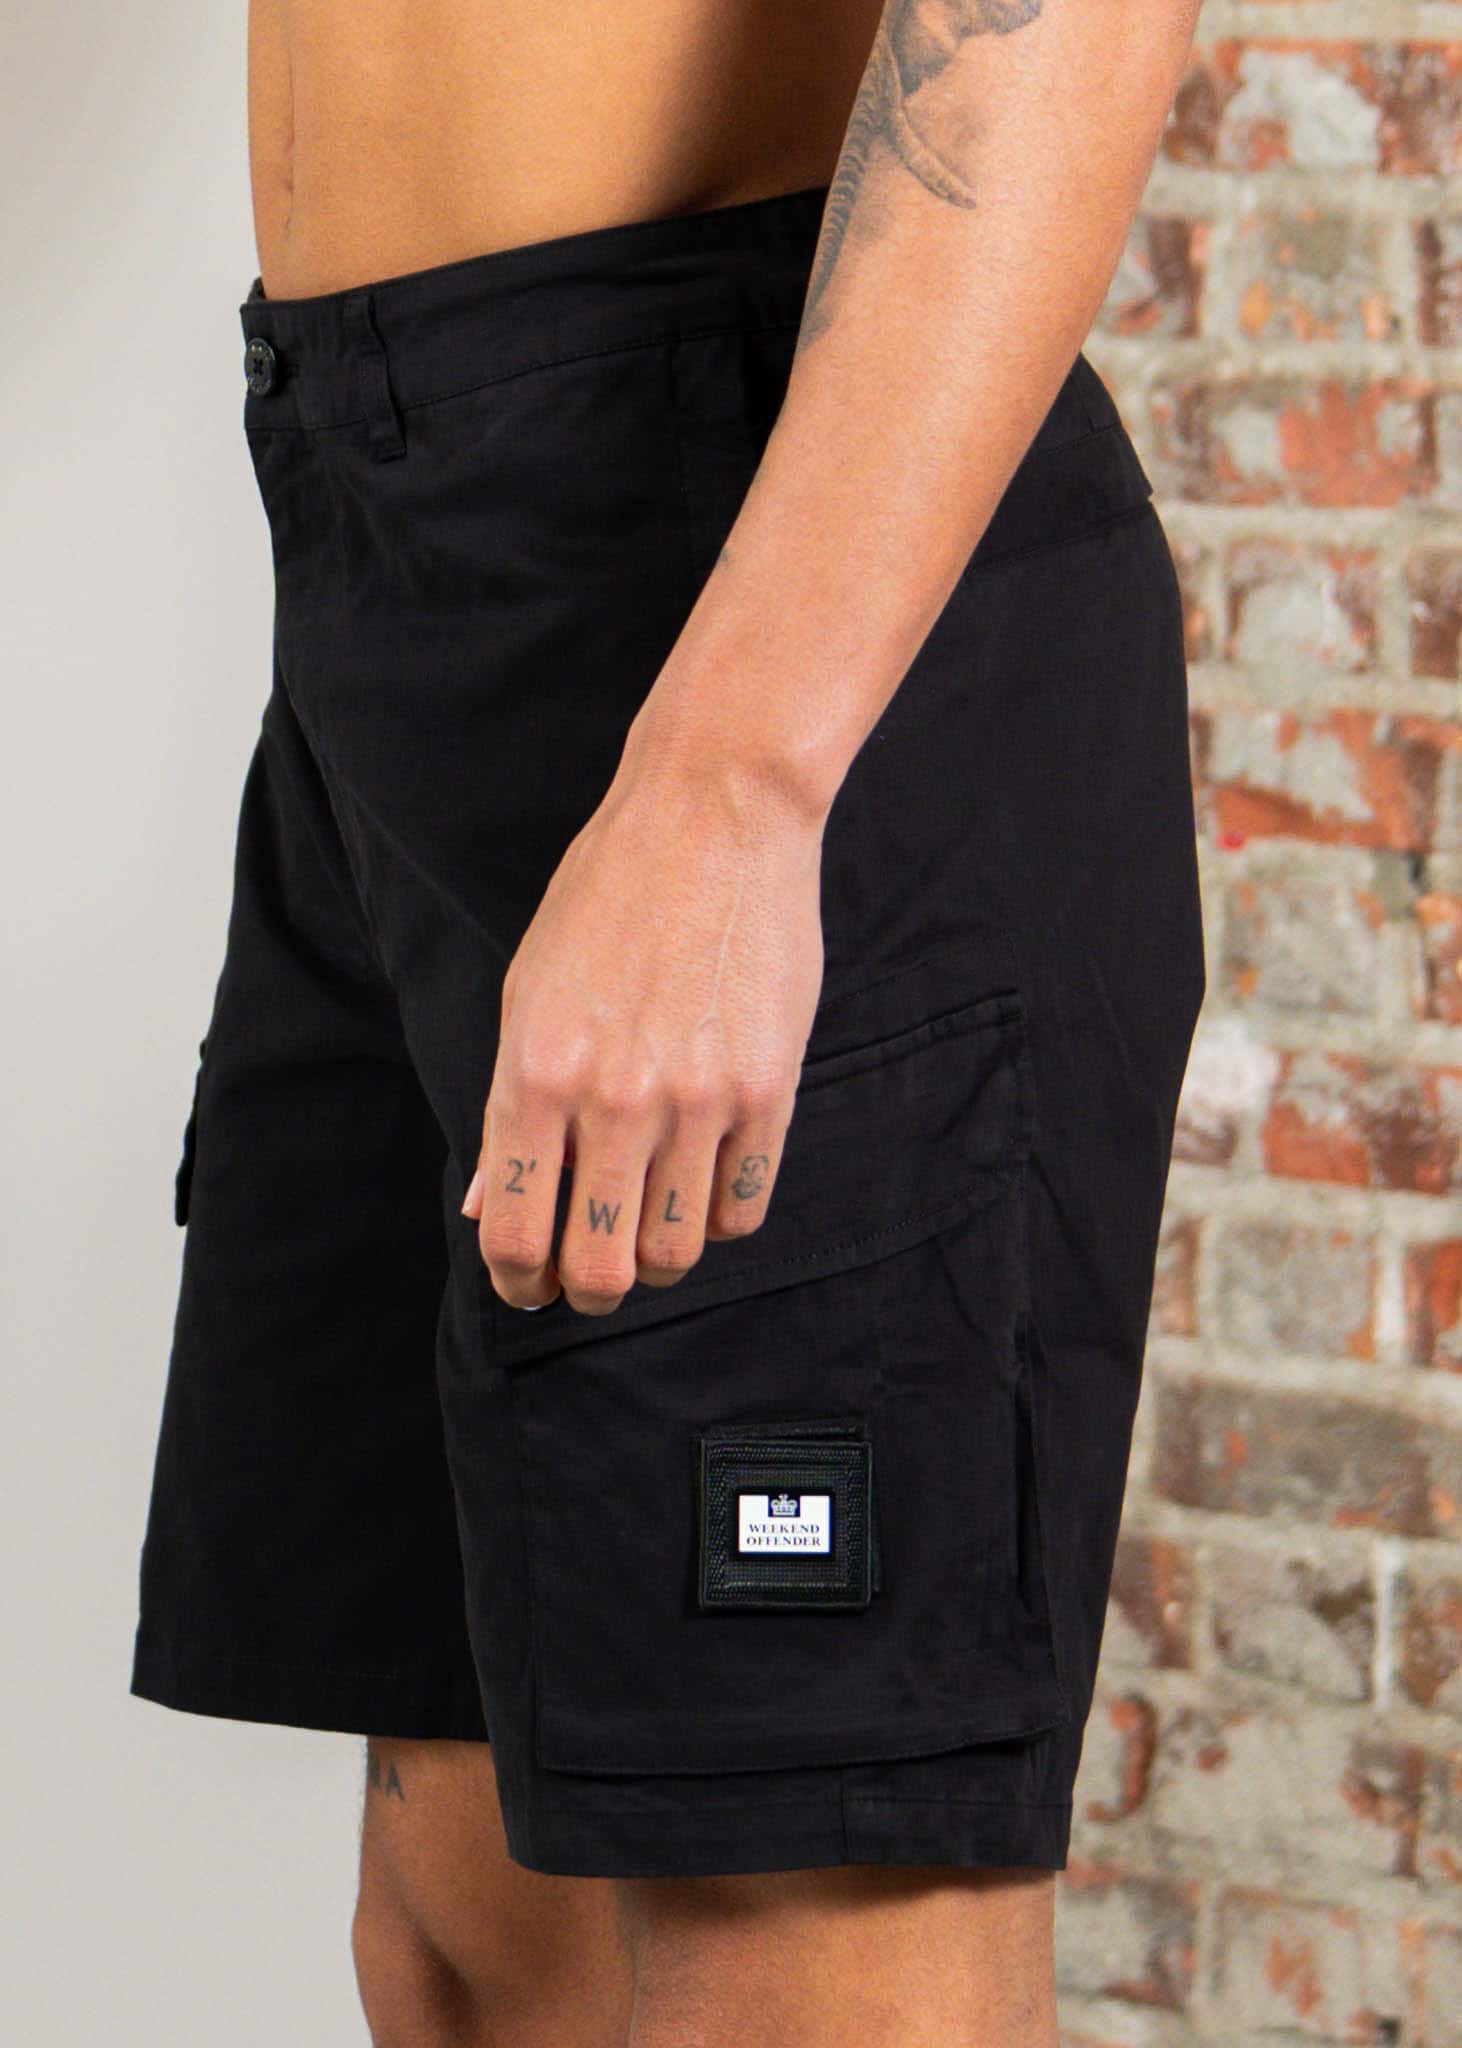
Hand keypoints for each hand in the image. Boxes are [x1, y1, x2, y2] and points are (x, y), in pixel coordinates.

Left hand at [460, 748, 827, 1315]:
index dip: (517, 1283)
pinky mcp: (769, 1089)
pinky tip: (702, 1181)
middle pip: (600, 1270)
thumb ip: (510, 1109)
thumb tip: (491, 1207)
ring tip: (648, 1222)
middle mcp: (615, 1097)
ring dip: (655, 1258)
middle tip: (589, 1274)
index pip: (516, 1235)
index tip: (528, 1284)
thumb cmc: (609, 896)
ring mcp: (699, 1098)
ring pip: (676, 1253)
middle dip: (586, 1289)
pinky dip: (717, 1216)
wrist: (714, 815)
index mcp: (537, 1071)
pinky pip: (742, 1209)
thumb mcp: (528, 992)